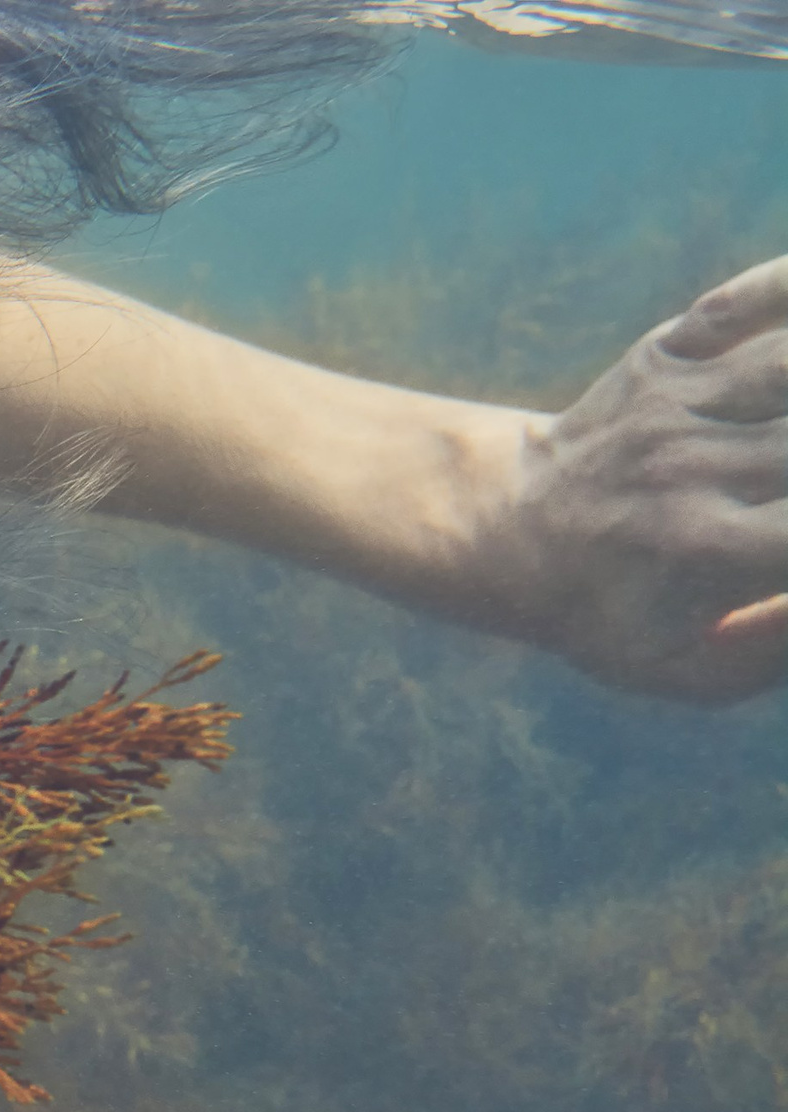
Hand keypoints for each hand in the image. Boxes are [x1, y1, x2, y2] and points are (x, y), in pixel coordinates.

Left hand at [483, 254, 787, 701]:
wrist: (508, 530)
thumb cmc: (610, 612)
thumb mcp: (679, 667)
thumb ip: (771, 648)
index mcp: (703, 545)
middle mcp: (692, 464)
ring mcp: (676, 402)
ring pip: (787, 361)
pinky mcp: (665, 355)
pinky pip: (745, 305)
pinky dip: (787, 287)